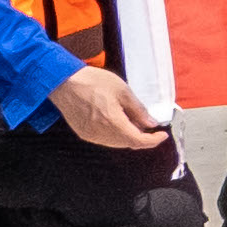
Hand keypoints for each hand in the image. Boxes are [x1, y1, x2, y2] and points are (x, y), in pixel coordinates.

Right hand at [47, 64, 163, 151]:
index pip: (138, 141)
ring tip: (135, 121)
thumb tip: (151, 123)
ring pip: (116, 143)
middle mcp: (100, 133)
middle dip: (142, 138)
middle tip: (150, 125)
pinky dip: (116, 135)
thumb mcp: (123, 91)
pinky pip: (104, 140)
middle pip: (127, 143)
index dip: (153, 141)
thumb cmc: (92, 82)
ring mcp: (90, 135)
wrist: (63, 82)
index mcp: (113, 122)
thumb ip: (138, 110)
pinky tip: (119, 123)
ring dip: (129, 137)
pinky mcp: (83, 133)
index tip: (162, 135)